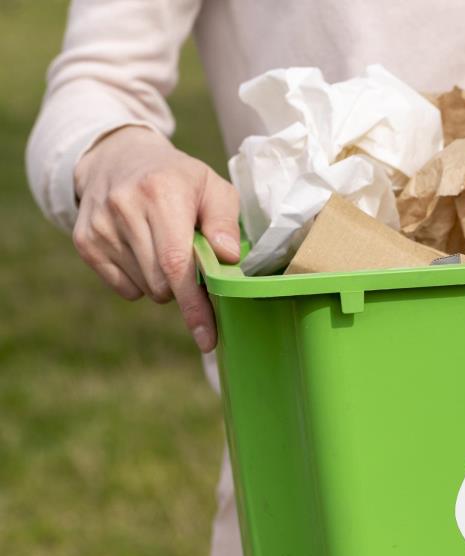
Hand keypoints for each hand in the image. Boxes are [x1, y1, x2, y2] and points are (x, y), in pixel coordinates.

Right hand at [72, 126, 240, 351]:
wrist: (117, 158)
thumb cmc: (178, 178)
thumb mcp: (212, 186)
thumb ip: (225, 221)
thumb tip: (228, 258)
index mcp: (160, 193)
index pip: (176, 263)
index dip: (194, 304)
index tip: (208, 336)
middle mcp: (123, 208)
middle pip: (161, 284)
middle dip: (186, 288)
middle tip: (194, 262)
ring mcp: (100, 227)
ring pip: (145, 289)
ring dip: (165, 283)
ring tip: (165, 247)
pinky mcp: (85, 242)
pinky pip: (125, 288)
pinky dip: (142, 281)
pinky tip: (143, 251)